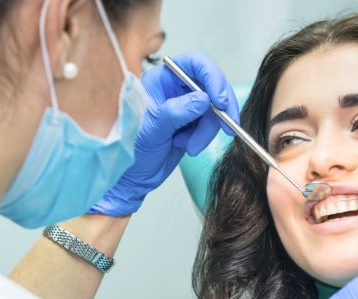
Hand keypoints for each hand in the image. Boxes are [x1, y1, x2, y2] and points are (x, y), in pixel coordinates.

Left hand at [88, 51, 238, 216]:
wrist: (132, 175)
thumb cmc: (131, 149)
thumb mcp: (152, 129)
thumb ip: (176, 111)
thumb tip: (203, 99)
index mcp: (161, 78)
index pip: (195, 63)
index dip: (213, 77)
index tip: (220, 101)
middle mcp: (175, 87)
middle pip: (211, 85)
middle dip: (219, 108)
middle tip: (226, 126)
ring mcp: (186, 105)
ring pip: (214, 108)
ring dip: (208, 129)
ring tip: (190, 146)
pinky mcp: (193, 123)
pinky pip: (211, 124)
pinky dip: (204, 137)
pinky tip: (187, 146)